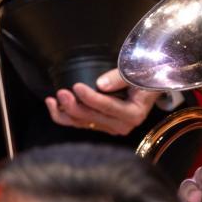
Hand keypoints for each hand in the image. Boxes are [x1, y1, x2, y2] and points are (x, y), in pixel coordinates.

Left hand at [45, 69, 161, 135]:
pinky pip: (79, 123)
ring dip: (64, 112)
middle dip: (74, 106)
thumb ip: (119, 78)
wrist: (149, 87)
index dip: (90, 98)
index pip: (107, 107)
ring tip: (52, 99)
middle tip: (61, 92)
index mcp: (133, 114)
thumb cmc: (143, 78)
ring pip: (82, 123)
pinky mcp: (102, 126)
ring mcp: (111, 128)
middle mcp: (123, 125)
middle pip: (93, 117)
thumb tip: (100, 84)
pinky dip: (64, 115)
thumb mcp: (136, 74)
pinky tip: (52, 104)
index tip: (76, 86)